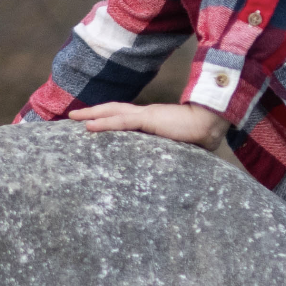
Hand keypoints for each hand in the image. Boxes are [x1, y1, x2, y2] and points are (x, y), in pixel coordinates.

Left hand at [66, 101, 229, 151]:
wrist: (212, 124)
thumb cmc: (200, 138)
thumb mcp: (178, 149)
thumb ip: (168, 156)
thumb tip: (167, 174)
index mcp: (152, 121)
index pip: (124, 118)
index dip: (107, 119)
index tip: (92, 124)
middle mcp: (145, 115)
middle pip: (112, 111)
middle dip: (92, 113)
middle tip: (72, 117)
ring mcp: (146, 115)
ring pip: (112, 112)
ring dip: (91, 114)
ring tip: (73, 118)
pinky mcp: (149, 119)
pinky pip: (121, 120)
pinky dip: (103, 122)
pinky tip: (88, 126)